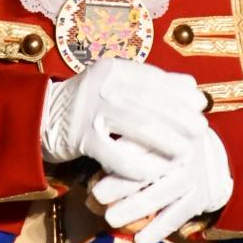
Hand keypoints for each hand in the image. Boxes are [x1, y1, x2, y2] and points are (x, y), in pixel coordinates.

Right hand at [39, 59, 207, 183]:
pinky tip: (154, 173)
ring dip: (165, 141)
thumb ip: (152, 85)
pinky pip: (113, 154)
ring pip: (135, 126)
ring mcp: (89, 110)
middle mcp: (102, 84)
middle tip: (200, 130)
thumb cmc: (90, 102)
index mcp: (114, 69)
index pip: (153, 78)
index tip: (201, 105)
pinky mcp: (78, 137)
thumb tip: (193, 88)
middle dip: (179, 117)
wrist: (40, 116)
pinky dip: (136, 165)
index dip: (179, 92)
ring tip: (185, 152)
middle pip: (149, 101)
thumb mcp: (118, 85)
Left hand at [94, 124, 232, 242]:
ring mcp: (194, 175)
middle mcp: (184, 151)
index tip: (97, 163)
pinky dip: (158, 230)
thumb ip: (131, 132)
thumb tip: (96, 141)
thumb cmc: (169, 141)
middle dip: (121, 184)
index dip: (119, 153)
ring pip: (161, 194)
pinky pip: (177, 216)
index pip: (142, 141)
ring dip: (134, 209)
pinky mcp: (201, 197)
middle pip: (150, 168)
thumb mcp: (155, 126)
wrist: (214, 156)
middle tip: (97, 195)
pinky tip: (139, 241)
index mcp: (170, 130)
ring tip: (110, 219)